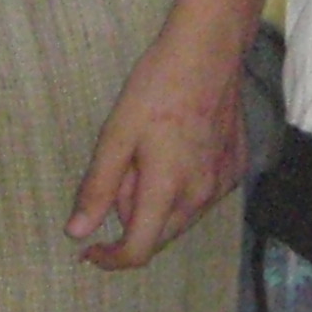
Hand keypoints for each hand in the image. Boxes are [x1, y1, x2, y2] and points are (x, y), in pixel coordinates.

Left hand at [67, 21, 249, 271]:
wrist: (208, 52)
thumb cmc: (158, 86)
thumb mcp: (116, 134)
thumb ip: (97, 188)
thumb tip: (76, 231)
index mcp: (168, 189)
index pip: (138, 250)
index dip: (110, 259)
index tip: (89, 250)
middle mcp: (201, 196)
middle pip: (157, 234)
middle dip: (131, 214)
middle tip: (123, 164)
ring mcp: (223, 184)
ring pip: (180, 216)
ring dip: (157, 200)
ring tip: (150, 149)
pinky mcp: (235, 170)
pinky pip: (200, 196)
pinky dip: (181, 185)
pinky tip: (175, 146)